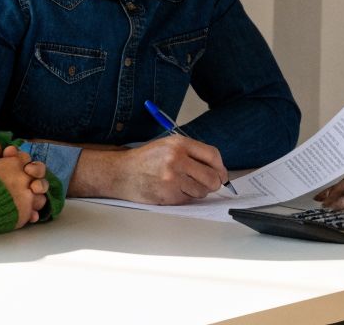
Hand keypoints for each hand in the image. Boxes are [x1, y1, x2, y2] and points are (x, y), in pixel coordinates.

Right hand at [0, 144, 48, 227]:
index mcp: (14, 163)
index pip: (26, 158)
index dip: (23, 162)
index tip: (18, 168)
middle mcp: (24, 178)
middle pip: (39, 176)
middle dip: (36, 179)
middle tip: (30, 186)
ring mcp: (27, 195)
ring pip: (41, 196)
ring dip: (35, 198)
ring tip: (26, 203)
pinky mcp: (25, 212)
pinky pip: (35, 213)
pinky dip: (32, 214)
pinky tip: (28, 216)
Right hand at [70, 136, 228, 204]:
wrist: (122, 172)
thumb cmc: (146, 159)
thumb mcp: (168, 145)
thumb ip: (192, 153)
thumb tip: (218, 169)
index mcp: (179, 144)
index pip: (213, 155)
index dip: (220, 167)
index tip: (221, 174)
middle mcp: (177, 159)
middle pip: (212, 177)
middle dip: (214, 183)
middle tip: (209, 184)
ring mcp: (173, 178)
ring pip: (202, 191)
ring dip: (198, 191)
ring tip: (183, 184)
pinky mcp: (168, 195)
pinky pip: (189, 199)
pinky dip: (185, 197)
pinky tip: (173, 190)